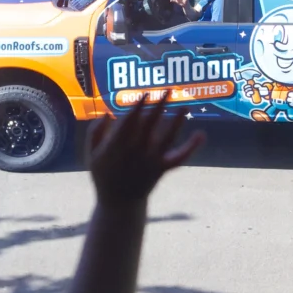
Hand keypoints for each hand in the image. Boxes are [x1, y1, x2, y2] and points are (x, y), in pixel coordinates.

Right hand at [86, 99, 203, 209]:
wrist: (119, 203)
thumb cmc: (104, 176)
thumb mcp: (91, 155)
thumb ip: (95, 132)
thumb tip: (107, 113)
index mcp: (117, 145)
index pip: (130, 120)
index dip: (139, 106)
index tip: (146, 93)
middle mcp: (136, 151)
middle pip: (150, 124)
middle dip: (159, 106)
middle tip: (168, 89)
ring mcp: (150, 160)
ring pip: (166, 137)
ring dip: (177, 121)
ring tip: (185, 106)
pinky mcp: (162, 168)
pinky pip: (178, 157)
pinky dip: (191, 147)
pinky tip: (201, 135)